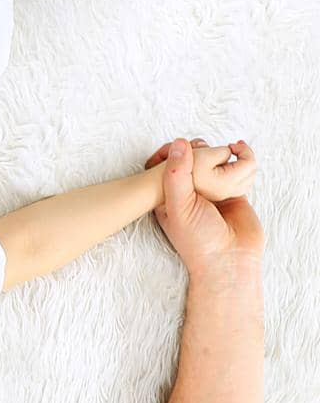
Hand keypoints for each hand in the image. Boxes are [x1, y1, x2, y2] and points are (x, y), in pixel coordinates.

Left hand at [145, 137, 263, 276]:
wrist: (230, 261)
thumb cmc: (197, 240)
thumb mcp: (179, 207)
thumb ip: (175, 175)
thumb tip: (179, 142)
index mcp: (168, 197)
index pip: (164, 166)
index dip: (169, 151)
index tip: (176, 144)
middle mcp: (190, 193)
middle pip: (191, 159)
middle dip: (197, 148)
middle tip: (202, 146)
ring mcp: (212, 190)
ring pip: (214, 160)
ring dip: (219, 150)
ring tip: (224, 150)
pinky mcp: (234, 190)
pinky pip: (236, 165)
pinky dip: (240, 155)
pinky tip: (239, 150)